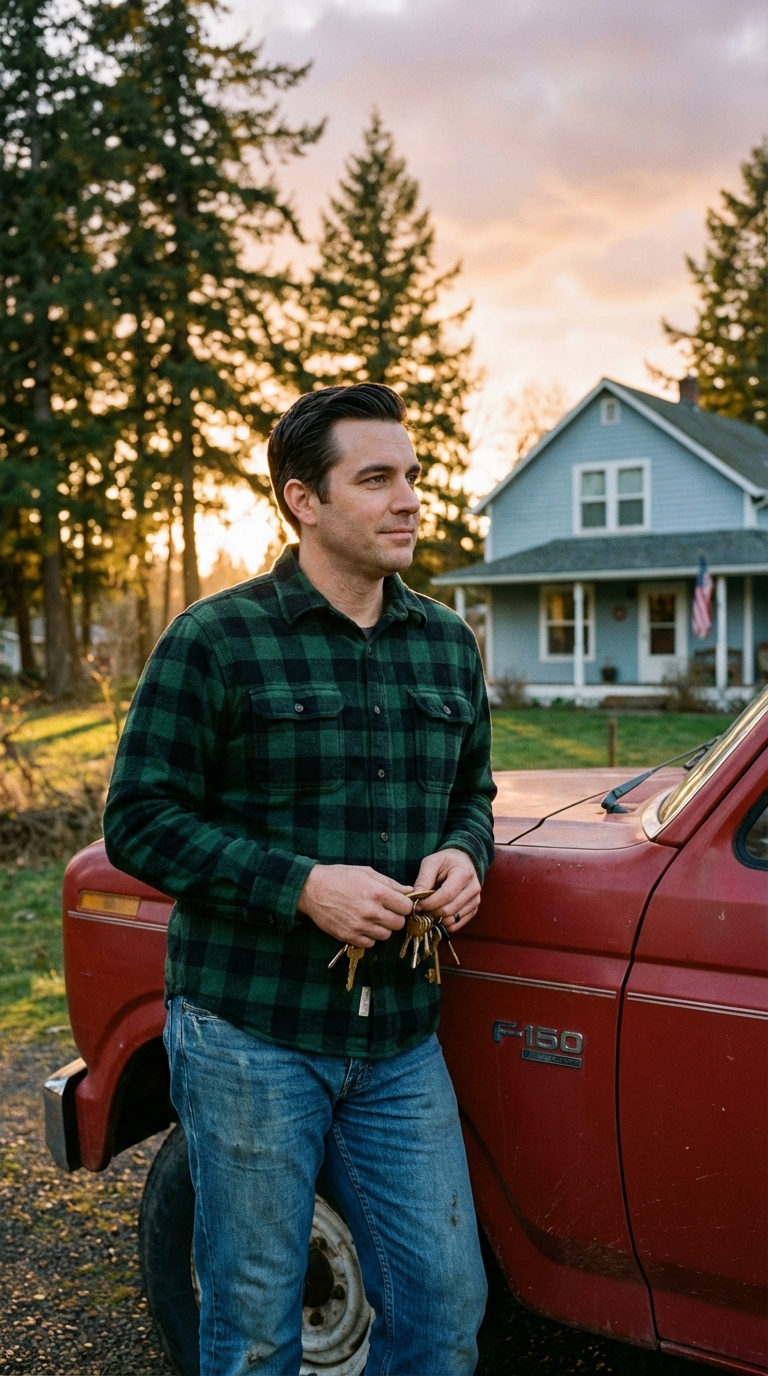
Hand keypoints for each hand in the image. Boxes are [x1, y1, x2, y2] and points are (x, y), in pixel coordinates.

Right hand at [298, 865, 412, 947]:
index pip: (406, 907)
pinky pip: (370, 944)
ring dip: (382, 928)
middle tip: (385, 910)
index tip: (398, 902)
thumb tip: (410, 891)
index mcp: (377, 893)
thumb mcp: (367, 873)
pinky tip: (362, 925)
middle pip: (399, 923)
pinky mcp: (348, 936)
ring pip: (386, 935)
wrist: (311, 889)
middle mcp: (370, 911)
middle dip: (395, 917)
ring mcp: (359, 926)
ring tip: (372, 917)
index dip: (404, 904)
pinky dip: (369, 937)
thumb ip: (390, 883)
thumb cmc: (340, 877)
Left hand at [410, 848, 480, 934]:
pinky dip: (446, 923)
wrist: (463, 862)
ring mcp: (475, 900)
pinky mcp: (474, 909)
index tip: (418, 904)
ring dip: (438, 918)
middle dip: (432, 912)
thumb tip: (416, 896)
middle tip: (422, 908)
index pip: (447, 895)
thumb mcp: (432, 862)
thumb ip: (424, 878)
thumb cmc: (446, 861)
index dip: (430, 903)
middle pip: (450, 909)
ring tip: (430, 909)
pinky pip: (458, 924)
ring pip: (453, 919)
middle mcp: (473, 888)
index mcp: (464, 874)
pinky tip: (439, 914)